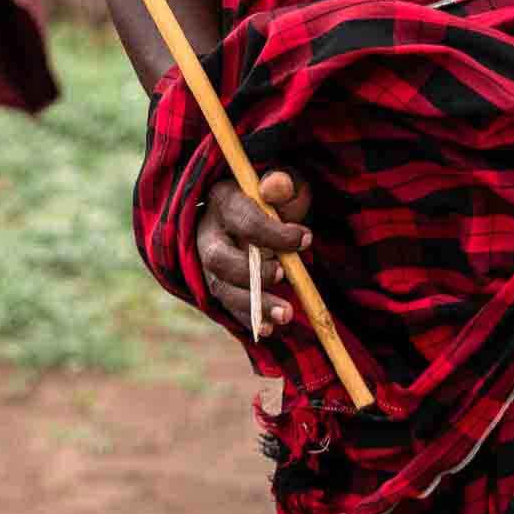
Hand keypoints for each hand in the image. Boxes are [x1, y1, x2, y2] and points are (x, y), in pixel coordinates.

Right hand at [196, 168, 311, 336]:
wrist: (259, 211)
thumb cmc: (274, 197)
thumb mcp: (282, 184)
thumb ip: (282, 185)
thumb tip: (277, 186)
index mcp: (222, 199)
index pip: (242, 220)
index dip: (273, 232)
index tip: (305, 238)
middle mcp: (207, 232)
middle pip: (217, 258)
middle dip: (251, 273)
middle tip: (283, 276)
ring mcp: (208, 262)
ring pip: (221, 288)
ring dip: (253, 304)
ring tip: (288, 314)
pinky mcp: (217, 283)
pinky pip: (228, 306)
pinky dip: (248, 319)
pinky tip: (270, 329)